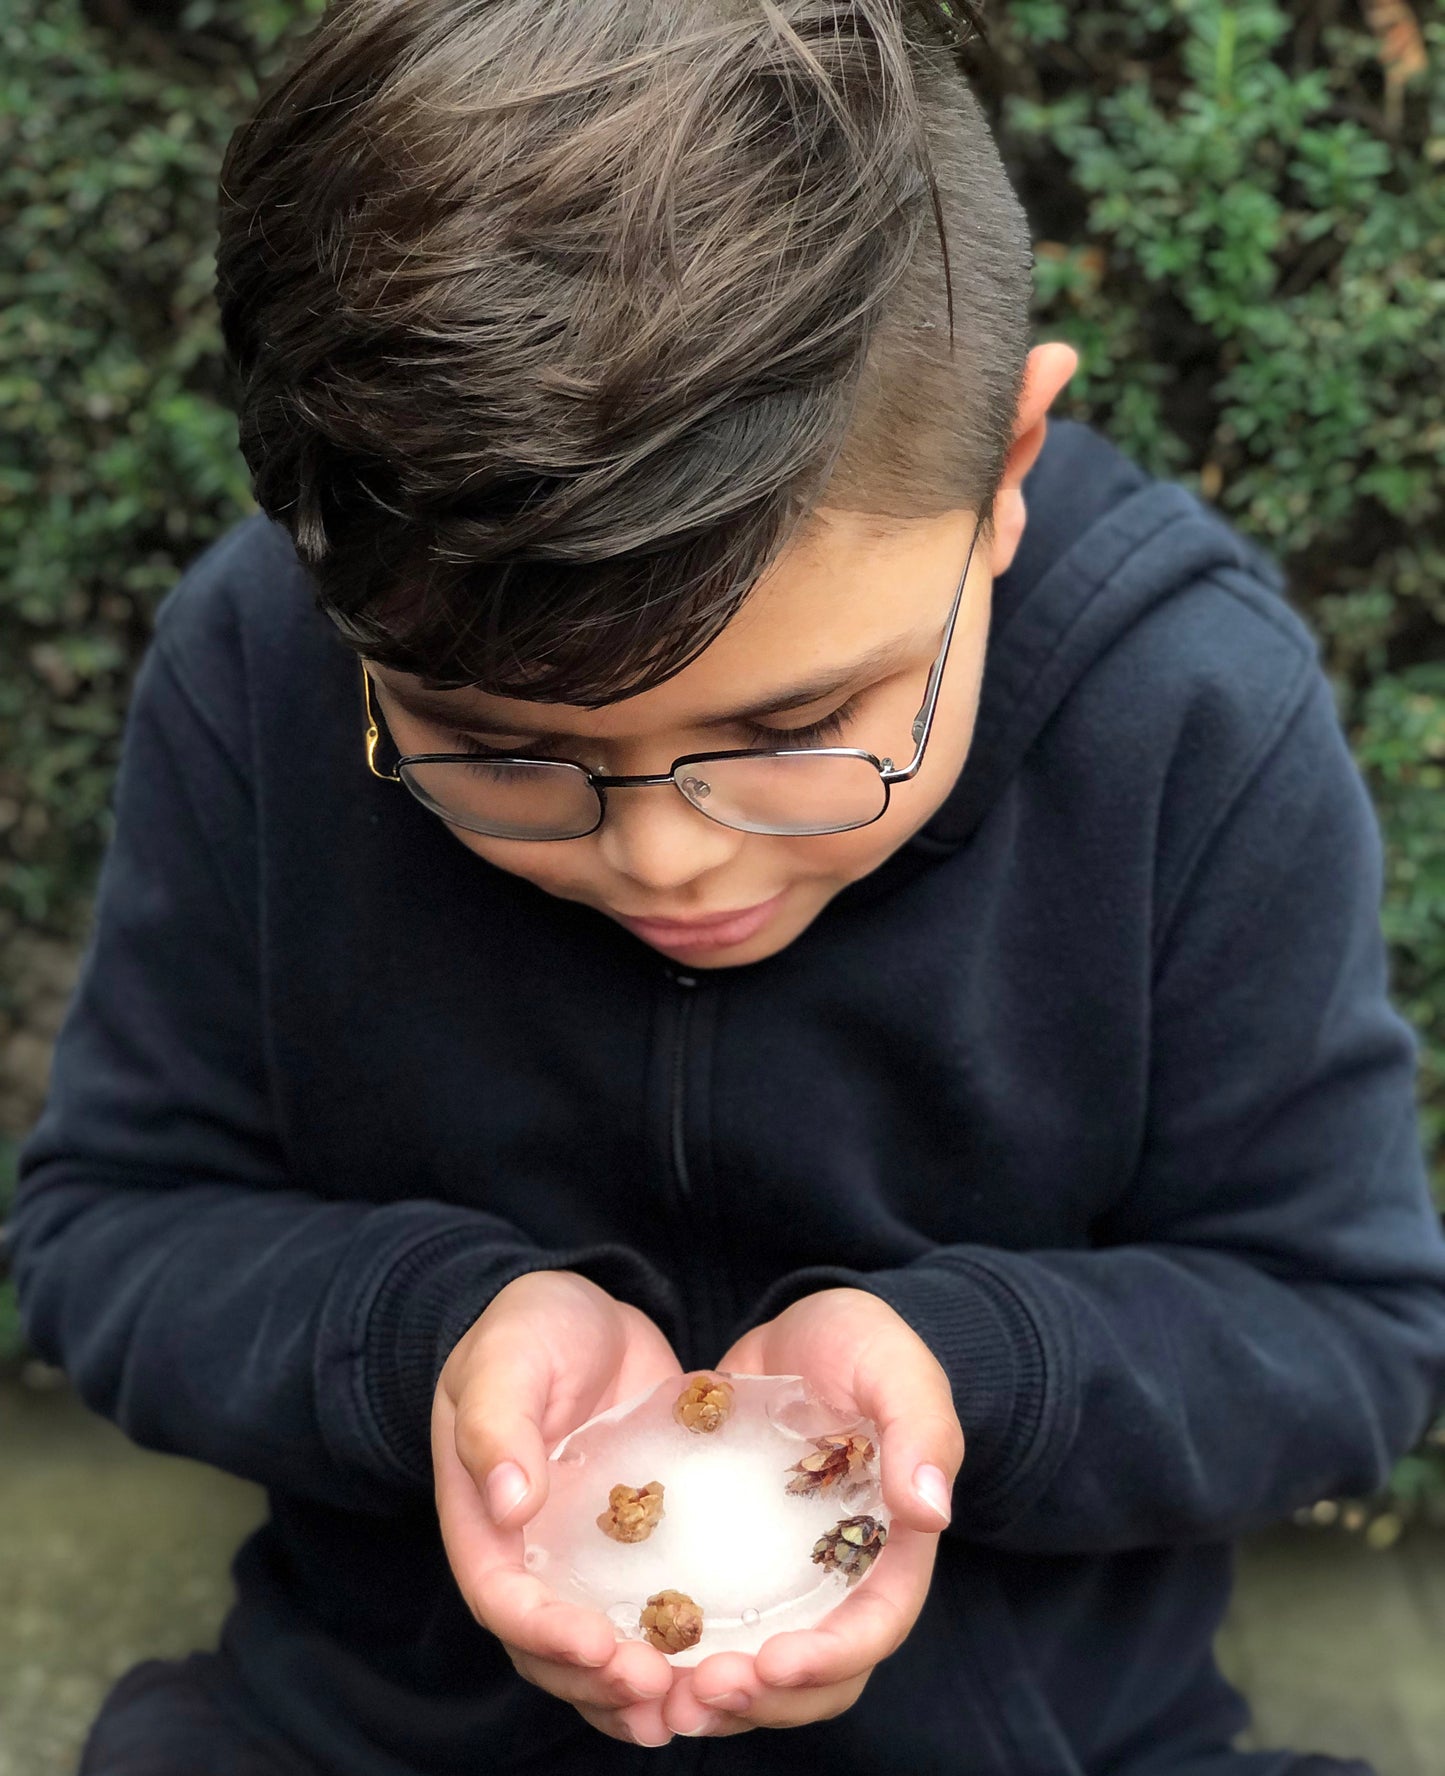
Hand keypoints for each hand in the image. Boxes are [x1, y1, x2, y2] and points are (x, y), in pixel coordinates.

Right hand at [431, 1270, 686, 1748]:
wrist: (584, 1316)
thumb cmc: (529, 1329)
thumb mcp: (507, 1358)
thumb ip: (498, 1423)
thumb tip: (508, 1504)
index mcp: (483, 1520)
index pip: (503, 1598)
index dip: (545, 1634)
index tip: (598, 1647)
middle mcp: (529, 1556)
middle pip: (548, 1649)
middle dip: (598, 1681)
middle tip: (657, 1691)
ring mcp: (581, 1561)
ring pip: (596, 1653)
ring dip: (633, 1691)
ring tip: (687, 1707)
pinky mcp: (633, 1550)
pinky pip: (645, 1616)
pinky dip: (673, 1654)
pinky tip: (715, 1675)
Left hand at [659, 1288, 963, 1740]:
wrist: (798, 1329)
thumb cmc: (859, 1342)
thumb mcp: (893, 1365)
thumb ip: (921, 1427)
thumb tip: (931, 1511)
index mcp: (893, 1545)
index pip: (874, 1626)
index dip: (830, 1659)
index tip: (773, 1663)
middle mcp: (840, 1577)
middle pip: (819, 1675)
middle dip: (766, 1698)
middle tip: (701, 1692)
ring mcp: (786, 1576)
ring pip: (764, 1667)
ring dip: (722, 1697)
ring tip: (669, 1696)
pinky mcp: (735, 1562)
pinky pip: (715, 1628)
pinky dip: (684, 1656)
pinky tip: (638, 1657)